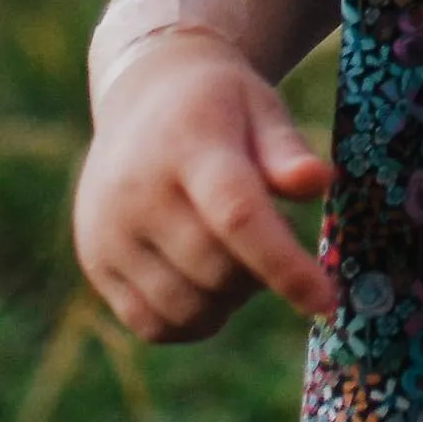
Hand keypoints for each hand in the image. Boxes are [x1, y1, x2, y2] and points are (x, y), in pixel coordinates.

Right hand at [71, 36, 341, 339]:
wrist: (145, 97)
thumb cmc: (221, 106)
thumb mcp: (262, 108)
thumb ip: (287, 151)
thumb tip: (317, 183)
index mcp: (188, 146)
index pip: (237, 217)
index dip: (284, 267)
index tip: (327, 302)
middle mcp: (137, 194)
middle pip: (217, 271)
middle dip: (262, 271)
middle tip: (272, 231)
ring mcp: (108, 233)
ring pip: (187, 308)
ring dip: (230, 299)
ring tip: (237, 250)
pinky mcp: (95, 263)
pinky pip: (152, 324)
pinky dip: (192, 319)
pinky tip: (207, 280)